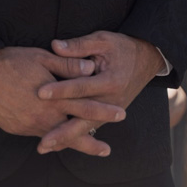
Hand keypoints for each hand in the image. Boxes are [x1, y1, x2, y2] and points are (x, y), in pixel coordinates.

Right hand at [0, 46, 124, 155]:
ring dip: (70, 141)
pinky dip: (49, 136)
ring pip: (55, 137)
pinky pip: (38, 135)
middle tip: (107, 150)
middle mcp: (43, 118)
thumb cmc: (10, 62)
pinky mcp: (16, 129)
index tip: (120, 114)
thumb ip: (67, 65)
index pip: (85, 107)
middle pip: (73, 134)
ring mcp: (28, 127)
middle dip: (91, 143)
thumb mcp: (41, 57)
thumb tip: (91, 67)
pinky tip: (53, 135)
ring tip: (83, 145)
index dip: (104, 112)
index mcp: (53, 99)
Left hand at [36, 32, 163, 153]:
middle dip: (62, 131)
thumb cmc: (121, 48)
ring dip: (66, 139)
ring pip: (85, 128)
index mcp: (110, 81)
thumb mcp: (102, 40)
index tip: (40, 93)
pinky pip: (89, 127)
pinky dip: (74, 136)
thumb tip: (55, 46)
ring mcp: (110, 111)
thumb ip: (79, 45)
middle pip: (83, 119)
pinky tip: (58, 143)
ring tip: (45, 147)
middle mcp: (111, 101)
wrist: (146, 60)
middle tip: (42, 142)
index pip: (81, 87)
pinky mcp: (107, 115)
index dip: (61, 90)